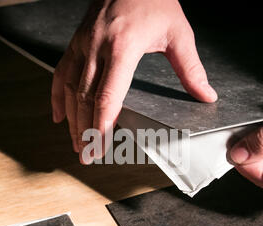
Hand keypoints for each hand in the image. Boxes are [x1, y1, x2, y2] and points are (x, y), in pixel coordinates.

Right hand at [51, 0, 216, 163]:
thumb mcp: (178, 32)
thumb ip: (190, 67)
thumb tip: (206, 95)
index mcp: (123, 48)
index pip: (108, 97)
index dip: (101, 126)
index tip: (99, 148)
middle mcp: (97, 47)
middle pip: (85, 99)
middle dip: (84, 131)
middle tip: (86, 156)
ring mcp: (83, 44)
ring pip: (71, 89)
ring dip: (71, 119)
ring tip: (76, 143)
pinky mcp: (77, 41)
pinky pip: (61, 72)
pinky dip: (57, 96)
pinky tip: (57, 115)